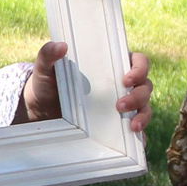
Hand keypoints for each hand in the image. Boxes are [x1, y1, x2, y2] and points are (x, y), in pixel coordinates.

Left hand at [15, 43, 152, 133]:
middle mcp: (122, 83)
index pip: (138, 61)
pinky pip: (137, 128)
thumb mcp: (45, 68)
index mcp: (112, 64)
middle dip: (138, 96)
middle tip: (120, 105)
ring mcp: (123, 104)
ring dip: (143, 115)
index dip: (139, 69)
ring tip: (132, 126)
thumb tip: (60, 46)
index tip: (126, 79)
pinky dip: (140, 135)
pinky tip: (135, 139)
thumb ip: (48, 54)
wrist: (42, 110)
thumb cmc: (48, 82)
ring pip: (145, 106)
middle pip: (145, 86)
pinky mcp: (119, 123)